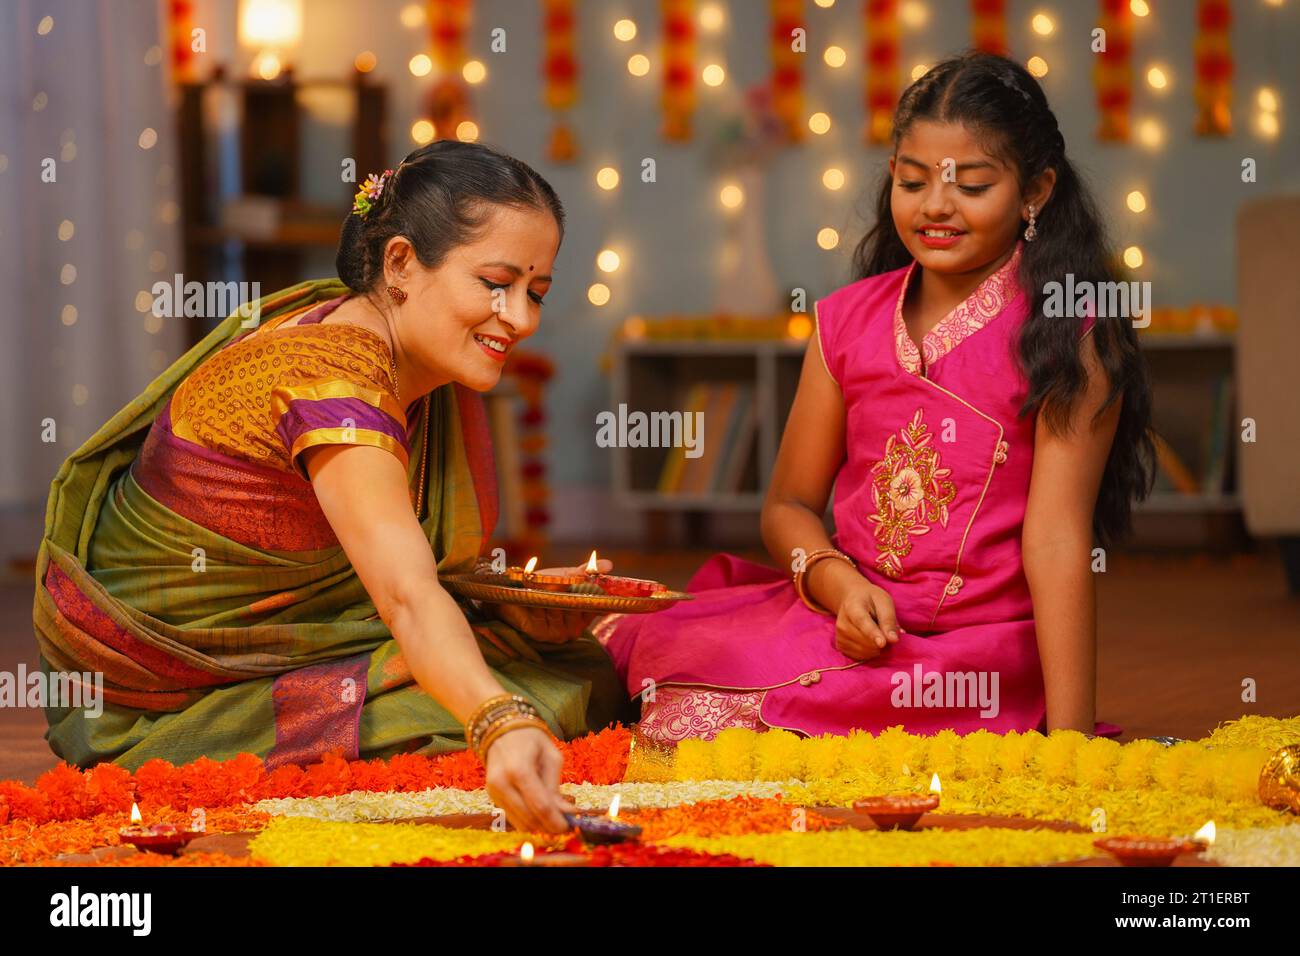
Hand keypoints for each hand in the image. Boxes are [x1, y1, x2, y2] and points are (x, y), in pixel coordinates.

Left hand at [483, 558, 613, 643]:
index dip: (596, 593)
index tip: (597, 582)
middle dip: (569, 588)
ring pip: (562, 605)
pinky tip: (534, 595)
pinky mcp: (541, 633)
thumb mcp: (566, 576)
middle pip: (579, 605)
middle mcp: (573, 629)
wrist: (510, 593)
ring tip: (542, 586)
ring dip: (552, 592)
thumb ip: (586, 572)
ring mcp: (558, 633)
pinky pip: (546, 611)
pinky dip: (541, 599)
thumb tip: (609, 565)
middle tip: (557, 581)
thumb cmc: (539, 585)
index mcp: (583, 617)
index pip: (596, 605)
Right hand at [483, 726, 576, 832]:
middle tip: (564, 825)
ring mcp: (493, 791)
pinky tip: (539, 812)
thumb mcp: (551, 757)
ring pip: (520, 822)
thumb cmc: (531, 740)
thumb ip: (555, 786)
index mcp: (519, 769)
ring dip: (538, 826)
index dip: (556, 821)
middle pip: (529, 819)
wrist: (501, 730)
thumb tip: (566, 813)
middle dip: (549, 826)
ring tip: (553, 818)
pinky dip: (527, 819)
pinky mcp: (491, 796)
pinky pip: (512, 816)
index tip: (569, 827)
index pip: (540, 805)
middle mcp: (502, 783)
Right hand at [834, 581, 902, 660]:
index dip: (873, 634)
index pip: (862, 623)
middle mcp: (842, 623)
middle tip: (885, 629)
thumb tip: (893, 640)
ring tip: (877, 633)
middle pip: (865, 641)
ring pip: (865, 651)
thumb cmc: (871, 600)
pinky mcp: (841, 647)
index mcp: (852, 607)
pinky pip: (861, 657)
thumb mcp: (884, 602)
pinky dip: (870, 652)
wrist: (852, 600)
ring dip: (877, 647)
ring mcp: (839, 636)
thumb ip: (888, 621)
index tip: (883, 643)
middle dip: (882, 640)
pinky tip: (870, 641)